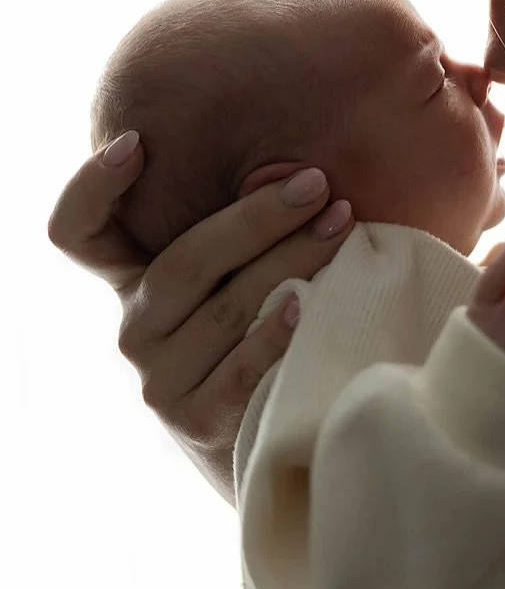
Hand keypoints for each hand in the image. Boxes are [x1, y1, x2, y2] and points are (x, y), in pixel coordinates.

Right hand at [47, 134, 354, 502]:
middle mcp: (136, 329)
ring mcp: (160, 379)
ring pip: (223, 308)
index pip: (78, 234)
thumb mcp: (236, 281)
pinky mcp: (196, 421)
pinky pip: (238, 370)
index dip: (92, 187)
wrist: (271, 446)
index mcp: (136, 284)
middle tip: (315, 184)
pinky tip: (306, 304)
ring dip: (291, 260)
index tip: (134, 142)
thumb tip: (295, 167)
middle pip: (183, 262)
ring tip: (341, 226)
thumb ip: (239, 236)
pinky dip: (274, 334)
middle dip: (257, 216)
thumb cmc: (264, 339)